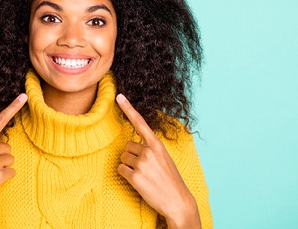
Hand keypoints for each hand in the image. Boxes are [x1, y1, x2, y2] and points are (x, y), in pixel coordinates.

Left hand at [116, 94, 199, 228]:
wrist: (178, 201)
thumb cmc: (170, 179)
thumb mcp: (164, 158)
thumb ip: (151, 148)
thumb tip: (132, 145)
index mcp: (157, 144)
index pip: (140, 122)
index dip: (128, 108)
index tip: (119, 96)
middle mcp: (149, 151)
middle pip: (127, 146)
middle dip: (132, 155)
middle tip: (144, 167)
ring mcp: (142, 164)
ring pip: (123, 158)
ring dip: (129, 166)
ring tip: (144, 175)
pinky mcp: (135, 177)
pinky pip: (121, 170)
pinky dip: (126, 175)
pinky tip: (138, 181)